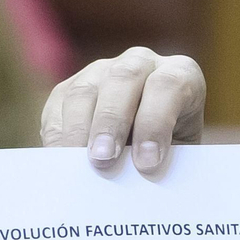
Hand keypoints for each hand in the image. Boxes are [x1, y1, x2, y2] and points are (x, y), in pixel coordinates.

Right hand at [39, 47, 205, 172]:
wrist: (149, 146)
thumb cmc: (172, 150)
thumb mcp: (182, 154)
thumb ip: (167, 159)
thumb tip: (140, 176)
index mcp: (181, 74)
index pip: (169, 86)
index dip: (156, 122)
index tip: (148, 163)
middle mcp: (140, 63)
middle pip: (123, 78)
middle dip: (112, 121)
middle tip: (104, 160)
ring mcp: (102, 71)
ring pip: (85, 91)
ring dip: (79, 130)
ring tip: (78, 164)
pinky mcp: (69, 87)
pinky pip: (57, 106)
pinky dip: (58, 135)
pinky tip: (60, 161)